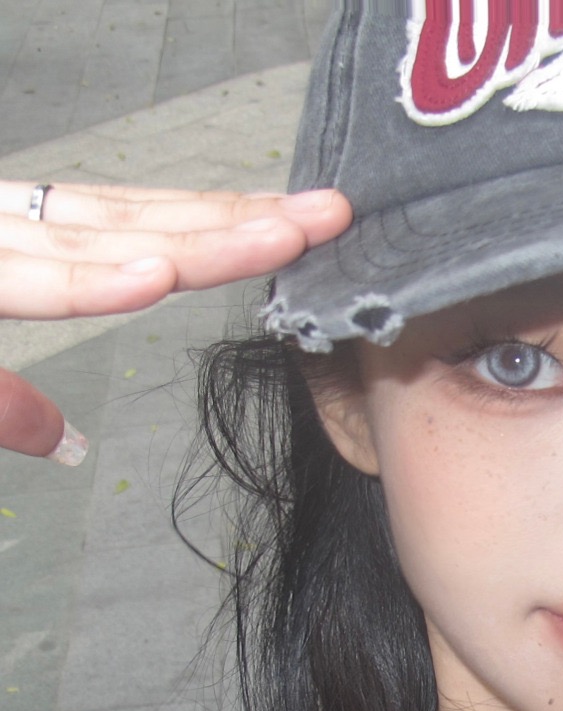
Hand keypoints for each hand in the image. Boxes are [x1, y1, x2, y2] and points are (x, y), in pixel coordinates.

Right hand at [0, 181, 351, 462]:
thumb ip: (9, 405)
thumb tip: (67, 443)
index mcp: (19, 251)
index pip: (132, 234)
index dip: (217, 231)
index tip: (293, 231)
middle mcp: (10, 235)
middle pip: (140, 227)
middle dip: (241, 223)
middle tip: (331, 216)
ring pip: (101, 246)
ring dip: (198, 243)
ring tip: (282, 239)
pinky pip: (18, 286)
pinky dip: (90, 284)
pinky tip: (156, 277)